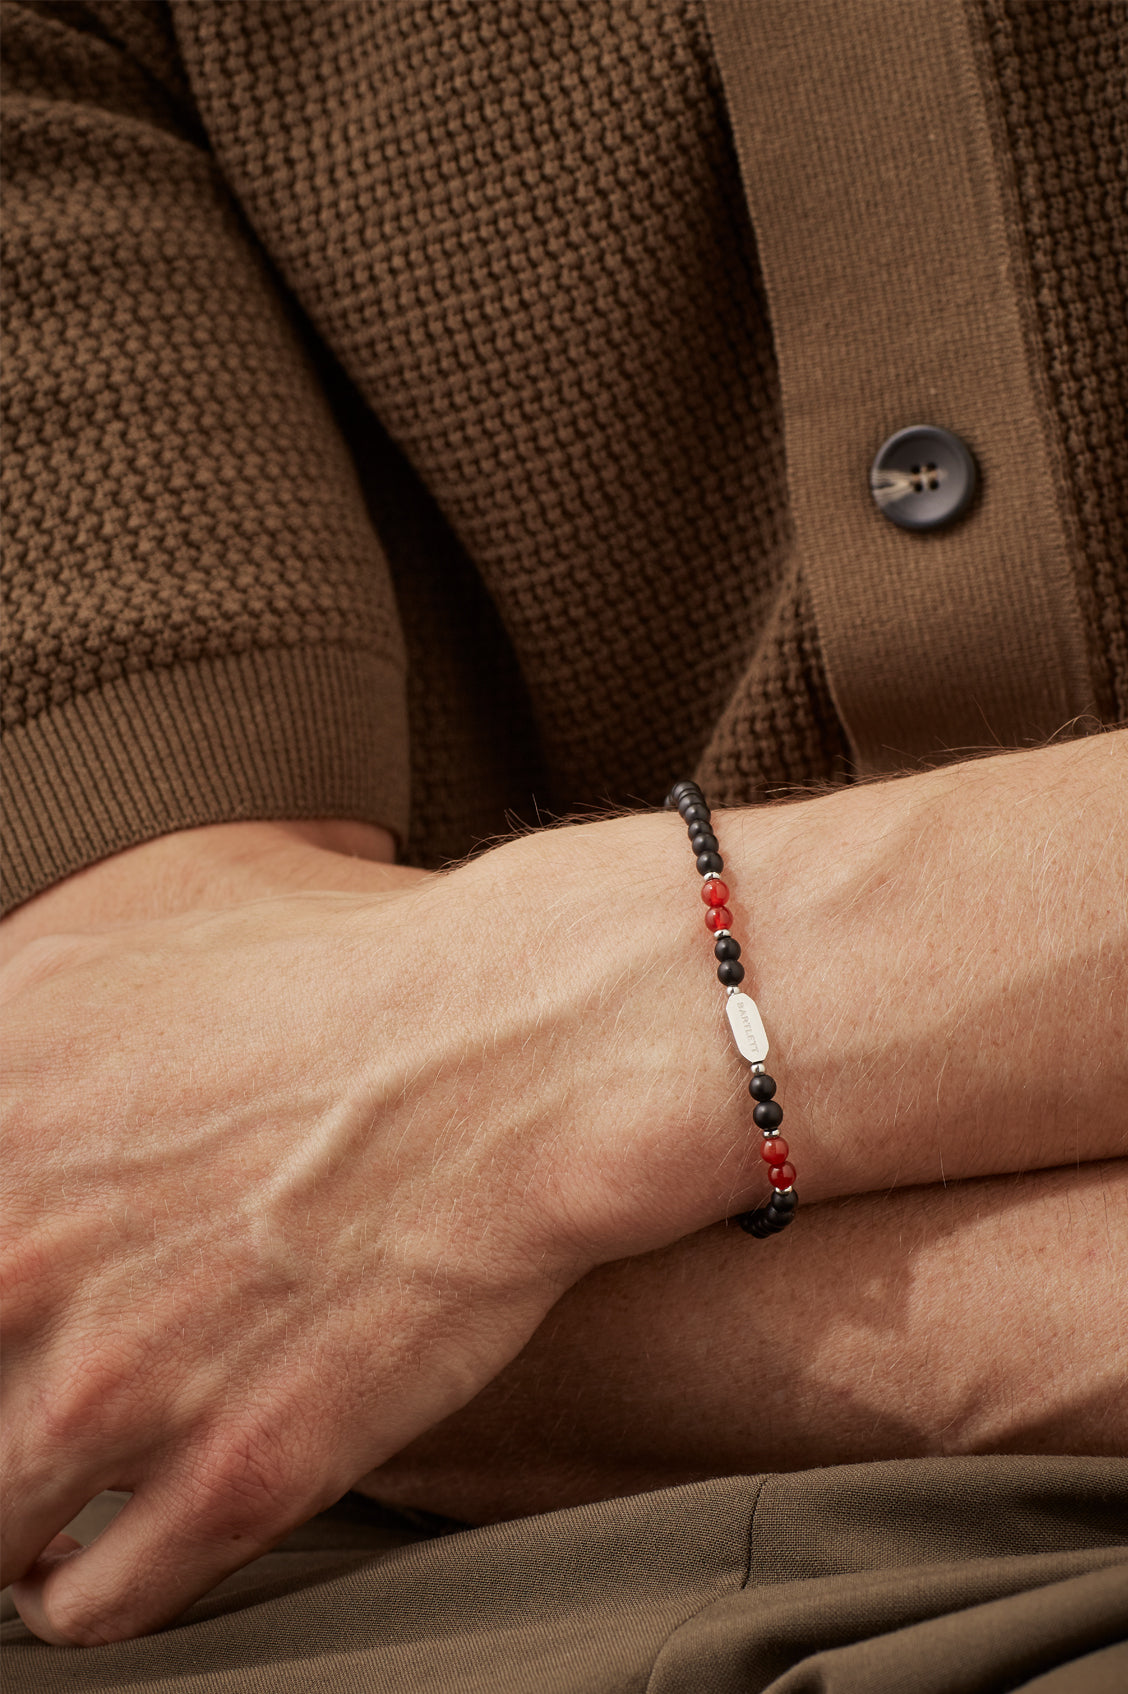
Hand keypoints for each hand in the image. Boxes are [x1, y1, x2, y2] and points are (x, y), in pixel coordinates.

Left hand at [4, 733, 1124, 1643]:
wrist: (519, 1048)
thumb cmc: (360, 950)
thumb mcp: (164, 893)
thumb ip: (43, 970)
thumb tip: (24, 1001)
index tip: (8, 1282)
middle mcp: (14, 1255)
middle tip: (31, 1371)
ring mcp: (113, 1381)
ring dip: (11, 1514)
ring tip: (42, 1499)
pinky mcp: (229, 1477)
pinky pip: (97, 1598)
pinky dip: (90, 1589)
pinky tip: (105, 1556)